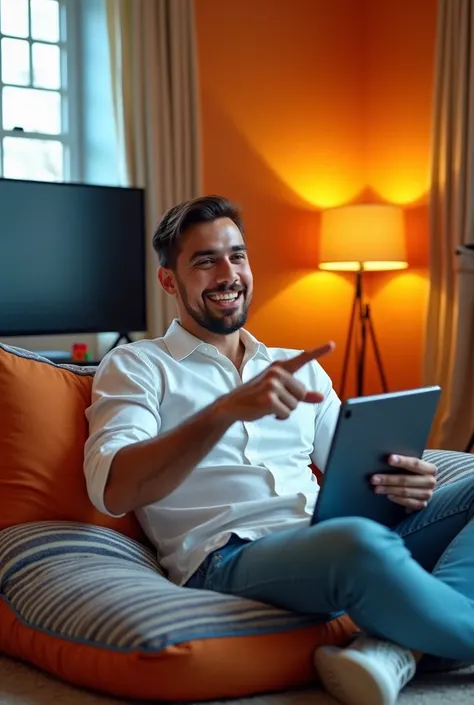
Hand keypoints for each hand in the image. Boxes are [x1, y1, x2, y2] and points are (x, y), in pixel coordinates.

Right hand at [219, 342, 334, 422]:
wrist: (233, 404)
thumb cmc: (258, 396)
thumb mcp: (280, 392)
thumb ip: (302, 395)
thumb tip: (321, 397)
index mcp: (280, 367)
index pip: (303, 358)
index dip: (319, 351)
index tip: (332, 344)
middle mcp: (277, 372)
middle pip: (302, 393)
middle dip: (292, 402)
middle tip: (275, 400)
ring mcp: (272, 384)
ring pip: (295, 405)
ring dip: (284, 410)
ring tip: (269, 405)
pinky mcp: (269, 398)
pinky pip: (286, 413)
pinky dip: (279, 417)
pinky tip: (266, 411)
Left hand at [371, 455, 436, 511]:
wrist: (419, 483)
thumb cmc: (411, 471)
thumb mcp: (409, 465)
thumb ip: (401, 462)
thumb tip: (384, 459)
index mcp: (430, 468)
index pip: (415, 463)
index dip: (402, 461)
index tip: (389, 459)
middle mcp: (430, 482)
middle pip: (407, 480)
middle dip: (389, 479)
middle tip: (374, 478)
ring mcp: (427, 494)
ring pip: (406, 492)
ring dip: (389, 489)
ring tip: (376, 488)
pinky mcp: (422, 504)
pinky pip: (409, 503)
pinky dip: (398, 499)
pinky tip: (388, 496)